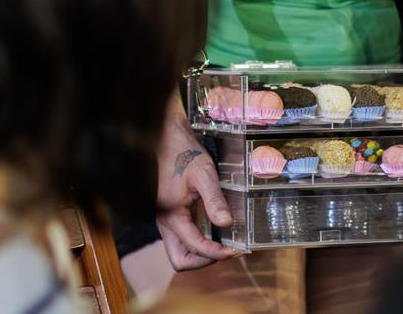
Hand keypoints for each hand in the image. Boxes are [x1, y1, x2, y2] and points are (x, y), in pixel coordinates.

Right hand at [154, 110, 238, 269]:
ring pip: (181, 253)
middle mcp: (166, 224)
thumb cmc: (184, 154)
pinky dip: (200, 244)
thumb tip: (227, 224)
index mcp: (171, 216)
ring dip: (203, 254)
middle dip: (205, 261)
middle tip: (229, 250)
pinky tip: (217, 232)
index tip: (236, 249)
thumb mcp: (204, 174)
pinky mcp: (172, 217)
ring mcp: (167, 222)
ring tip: (226, 244)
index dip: (216, 253)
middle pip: (181, 260)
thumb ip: (214, 200)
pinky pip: (184, 240)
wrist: (167, 141)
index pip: (194, 247)